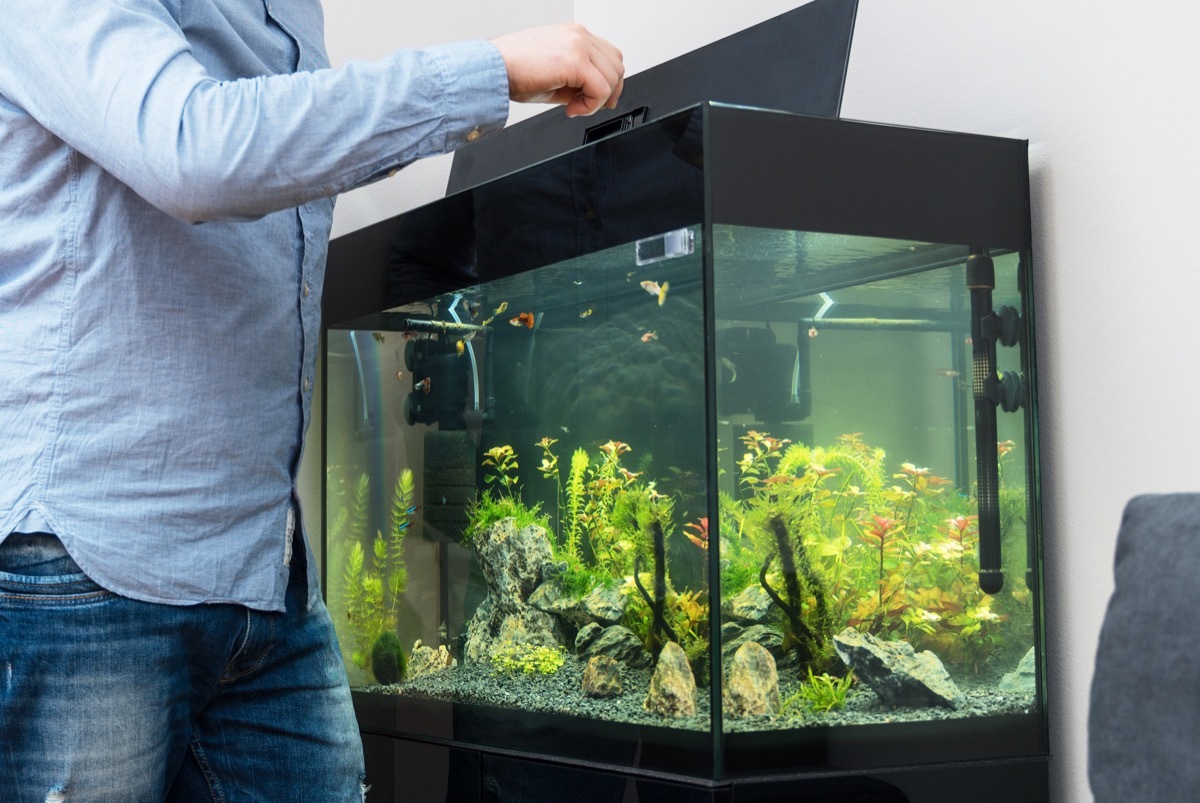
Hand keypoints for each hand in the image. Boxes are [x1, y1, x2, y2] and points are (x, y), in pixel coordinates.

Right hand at [491, 23, 623, 117]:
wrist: (493, 69)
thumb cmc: (513, 70)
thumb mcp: (554, 74)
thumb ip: (578, 81)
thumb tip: (595, 98)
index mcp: (574, 35)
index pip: (609, 56)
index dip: (609, 82)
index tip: (597, 100)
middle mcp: (579, 35)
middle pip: (616, 66)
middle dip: (608, 92)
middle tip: (587, 106)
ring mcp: (579, 45)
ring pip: (612, 78)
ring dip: (597, 101)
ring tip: (574, 107)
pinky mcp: (576, 61)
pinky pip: (601, 89)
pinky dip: (590, 106)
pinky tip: (572, 109)